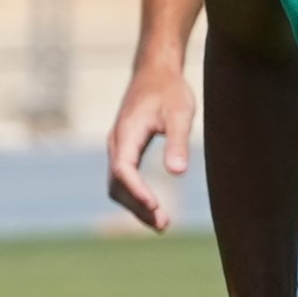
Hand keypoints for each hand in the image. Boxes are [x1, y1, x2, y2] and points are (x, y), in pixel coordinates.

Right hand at [106, 59, 197, 231]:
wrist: (155, 71)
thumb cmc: (169, 90)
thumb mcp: (180, 113)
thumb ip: (178, 142)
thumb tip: (178, 172)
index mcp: (127, 132)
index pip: (124, 169)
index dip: (137, 190)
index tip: (154, 206)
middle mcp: (117, 142)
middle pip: (117, 184)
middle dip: (137, 206)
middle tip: (163, 225)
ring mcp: (118, 146)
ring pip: (117, 185)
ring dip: (136, 206)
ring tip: (161, 224)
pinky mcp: (124, 149)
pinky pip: (123, 179)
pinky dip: (135, 196)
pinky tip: (153, 208)